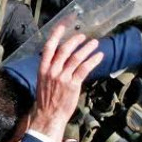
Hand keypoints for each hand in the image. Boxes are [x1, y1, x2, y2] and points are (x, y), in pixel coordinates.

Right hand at [29, 26, 102, 141]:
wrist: (49, 115)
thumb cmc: (47, 100)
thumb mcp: (44, 82)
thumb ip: (51, 70)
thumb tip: (61, 60)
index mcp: (43, 69)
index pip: (48, 47)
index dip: (56, 35)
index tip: (62, 26)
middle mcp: (52, 71)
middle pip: (64, 50)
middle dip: (75, 40)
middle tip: (83, 36)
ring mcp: (62, 77)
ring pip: (76, 58)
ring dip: (86, 48)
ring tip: (94, 43)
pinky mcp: (72, 84)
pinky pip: (84, 69)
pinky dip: (92, 60)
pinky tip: (99, 56)